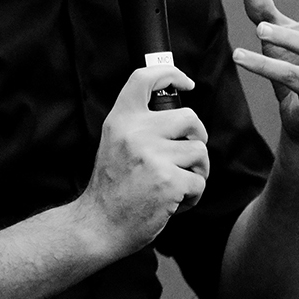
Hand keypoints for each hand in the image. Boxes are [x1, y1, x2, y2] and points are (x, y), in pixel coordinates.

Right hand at [77, 64, 210, 255]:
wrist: (98, 225)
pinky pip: (199, 182)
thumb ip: (139, 125)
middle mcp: (135, 133)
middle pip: (190, 118)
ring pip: (200, 152)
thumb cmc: (111, 187)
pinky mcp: (168, 182)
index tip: (186, 83)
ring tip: (175, 184)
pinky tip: (172, 202)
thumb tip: (177, 114)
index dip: (170, 73)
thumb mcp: (115, 143)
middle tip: (185, 157)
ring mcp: (152, 157)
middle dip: (196, 138)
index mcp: (120, 120)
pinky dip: (192, 196)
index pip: (144, 78)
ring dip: (196, 171)